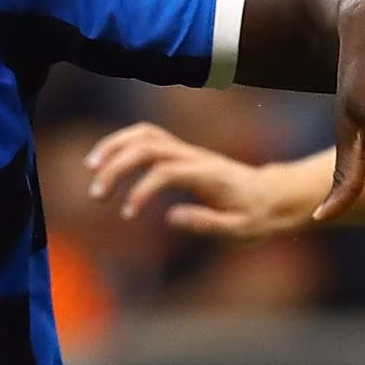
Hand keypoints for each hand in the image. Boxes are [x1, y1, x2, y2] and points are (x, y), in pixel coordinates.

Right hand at [84, 123, 319, 238]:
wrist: (273, 196)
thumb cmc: (257, 217)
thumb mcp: (240, 230)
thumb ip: (208, 223)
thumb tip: (170, 216)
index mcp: (207, 176)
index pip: (165, 172)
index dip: (141, 190)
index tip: (127, 215)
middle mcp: (194, 157)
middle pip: (147, 146)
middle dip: (117, 165)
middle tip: (97, 195)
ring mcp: (186, 151)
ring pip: (144, 134)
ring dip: (114, 147)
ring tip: (91, 169)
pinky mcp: (181, 153)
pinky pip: (147, 139)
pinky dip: (123, 145)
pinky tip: (106, 164)